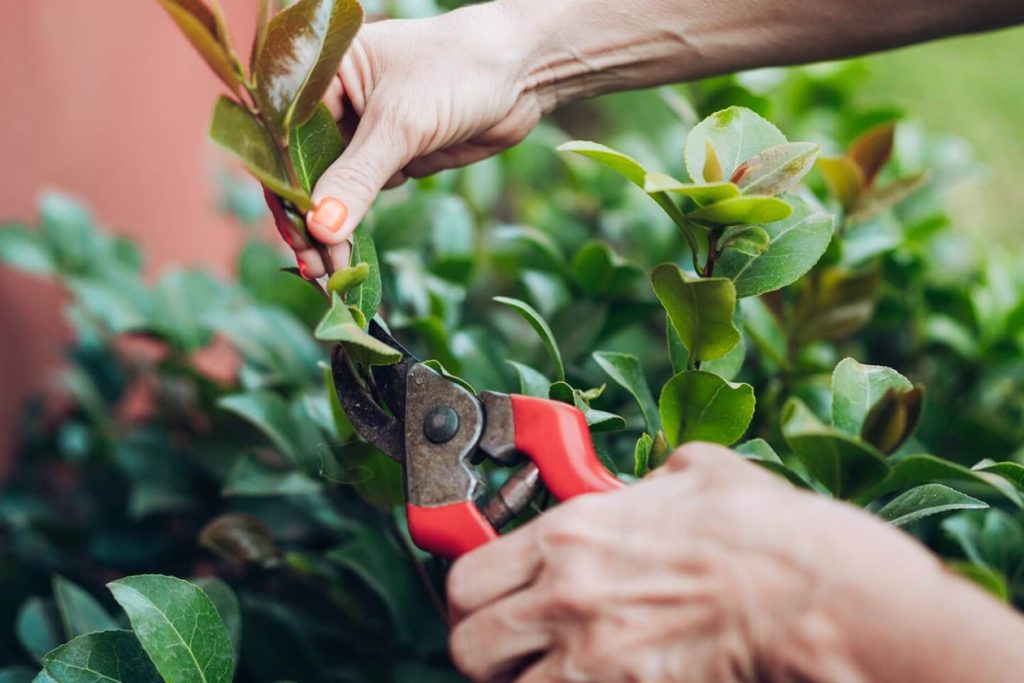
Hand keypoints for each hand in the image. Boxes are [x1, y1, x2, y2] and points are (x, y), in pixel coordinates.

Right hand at [275, 2, 542, 276]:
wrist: (523, 72)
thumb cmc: (458, 71)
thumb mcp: (401, 124)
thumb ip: (358, 178)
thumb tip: (321, 229)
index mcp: (324, 74)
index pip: (286, 138)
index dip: (287, 190)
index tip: (295, 237)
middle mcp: (339, 101)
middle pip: (307, 168)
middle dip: (310, 219)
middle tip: (314, 268)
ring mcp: (368, 129)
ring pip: (338, 186)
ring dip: (335, 228)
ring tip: (334, 271)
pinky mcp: (396, 153)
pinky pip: (369, 191)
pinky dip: (362, 220)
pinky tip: (353, 251)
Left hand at [446, 442, 943, 682]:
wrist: (809, 591)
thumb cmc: (759, 529)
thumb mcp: (693, 472)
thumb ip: (647, 480)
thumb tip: (650, 483)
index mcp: (569, 534)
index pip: (467, 577)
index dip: (473, 595)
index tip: (488, 599)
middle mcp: (564, 595)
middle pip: (469, 647)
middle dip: (488, 650)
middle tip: (515, 647)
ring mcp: (589, 656)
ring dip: (524, 680)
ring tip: (558, 668)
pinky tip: (599, 679)